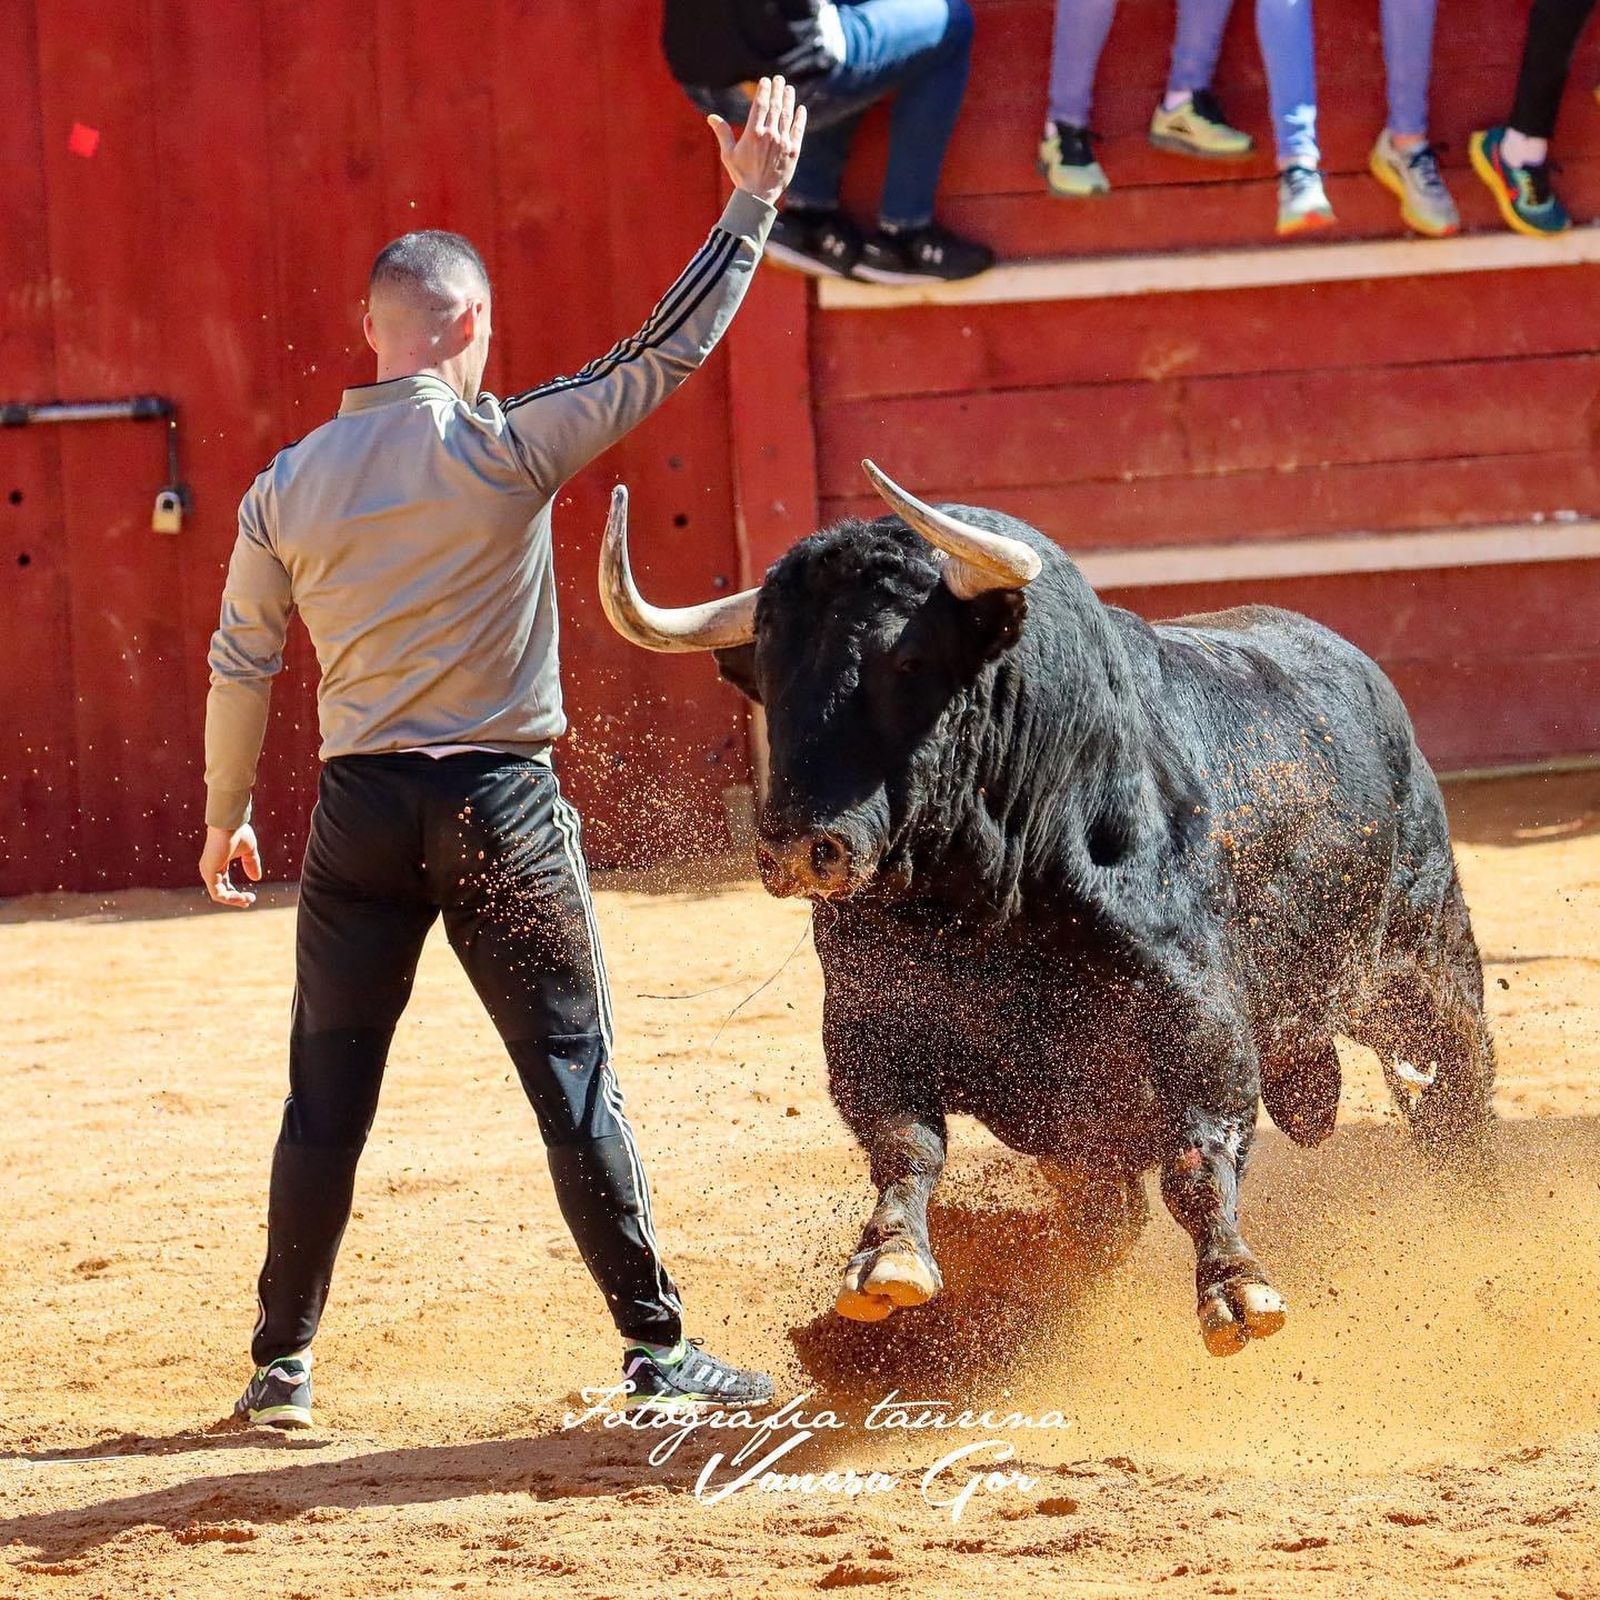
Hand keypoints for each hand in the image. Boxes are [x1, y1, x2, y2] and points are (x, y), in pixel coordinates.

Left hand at [200, 823, 262, 908]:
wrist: (229, 824)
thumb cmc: (238, 833)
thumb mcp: (249, 851)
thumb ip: (251, 864)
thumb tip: (256, 879)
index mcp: (218, 864)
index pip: (224, 885)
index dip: (237, 893)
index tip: (251, 896)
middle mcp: (210, 870)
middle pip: (221, 892)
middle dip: (236, 899)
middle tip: (250, 900)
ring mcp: (208, 872)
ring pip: (219, 895)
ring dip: (234, 900)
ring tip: (247, 900)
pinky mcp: (209, 873)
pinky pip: (217, 893)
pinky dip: (229, 899)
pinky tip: (241, 897)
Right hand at [708, 75, 806, 205]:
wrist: (758, 195)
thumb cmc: (741, 175)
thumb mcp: (728, 154)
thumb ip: (722, 133)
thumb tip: (711, 117)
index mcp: (753, 133)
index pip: (760, 104)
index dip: (764, 90)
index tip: (766, 81)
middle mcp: (770, 134)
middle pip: (775, 106)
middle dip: (778, 90)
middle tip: (780, 79)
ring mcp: (783, 142)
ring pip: (787, 115)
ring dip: (789, 100)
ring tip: (789, 89)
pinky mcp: (793, 152)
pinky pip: (798, 131)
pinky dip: (800, 118)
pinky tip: (801, 109)